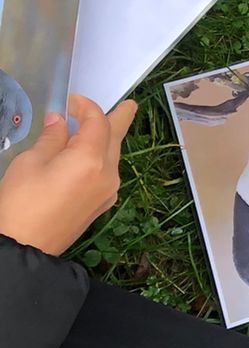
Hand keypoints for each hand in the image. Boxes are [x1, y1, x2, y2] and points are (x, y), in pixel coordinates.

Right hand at [0, 97, 135, 256]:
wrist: (25, 246)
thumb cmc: (21, 202)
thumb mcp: (31, 162)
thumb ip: (51, 138)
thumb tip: (59, 122)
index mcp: (91, 159)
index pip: (98, 121)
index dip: (85, 106)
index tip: (71, 101)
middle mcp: (108, 174)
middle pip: (116, 138)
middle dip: (120, 118)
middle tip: (128, 105)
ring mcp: (108, 191)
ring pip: (113, 156)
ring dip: (107, 139)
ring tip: (100, 126)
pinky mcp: (102, 204)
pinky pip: (107, 172)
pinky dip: (101, 157)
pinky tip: (86, 154)